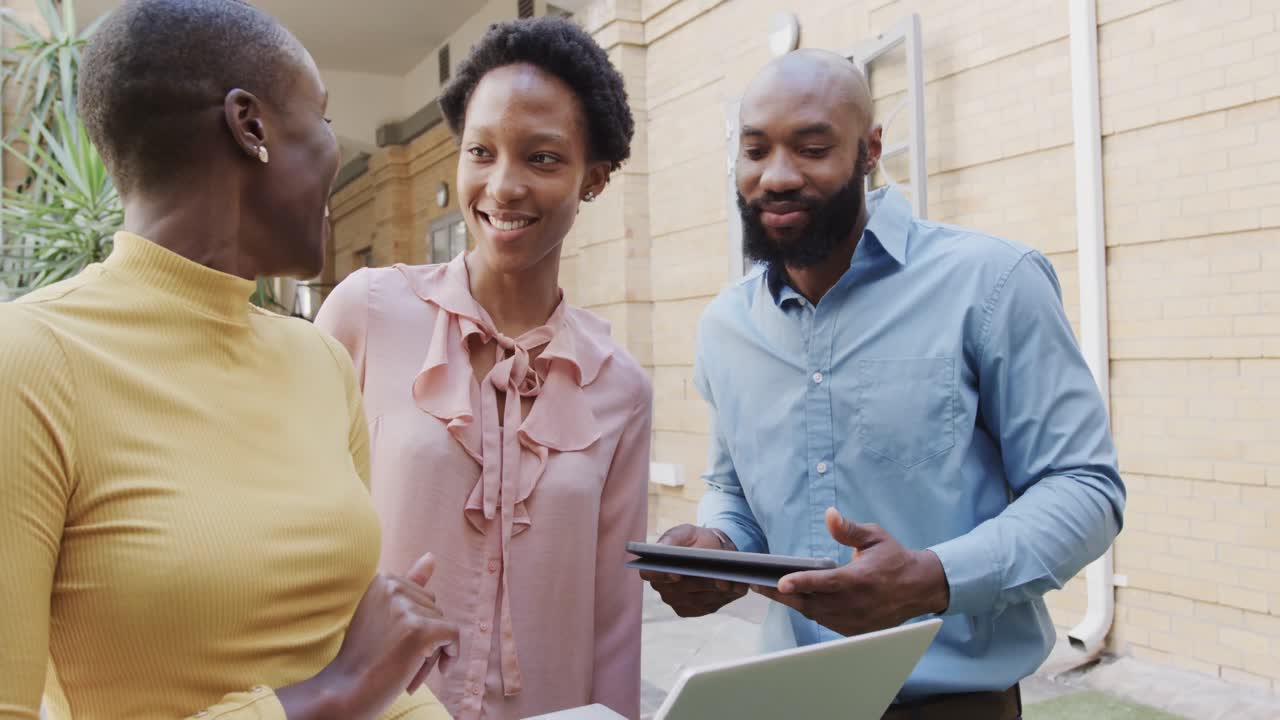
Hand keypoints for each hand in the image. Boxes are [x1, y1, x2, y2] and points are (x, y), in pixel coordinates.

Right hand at [277, 553, 459, 718]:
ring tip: (404, 665)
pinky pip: (454, 636)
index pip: (423, 598)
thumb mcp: (384, 614)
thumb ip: (409, 585)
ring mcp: (405, 607)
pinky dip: (451, 655)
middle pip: (435, 610)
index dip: (416, 625)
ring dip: (432, 651)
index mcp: (384, 580)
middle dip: (426, 637)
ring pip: (444, 625)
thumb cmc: (366, 656)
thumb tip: (432, 556)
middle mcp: (393, 587)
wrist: (346, 691)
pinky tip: (438, 669)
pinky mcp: (420, 629)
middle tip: (397, 657)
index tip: (393, 643)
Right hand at [639, 524, 747, 616]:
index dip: (662, 576)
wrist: (714, 550)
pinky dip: (726, 596)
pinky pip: (712, 604)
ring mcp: (681, 603)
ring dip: (715, 591)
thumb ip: (672, 537)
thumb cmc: (696, 540)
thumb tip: (662, 547)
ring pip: (699, 599)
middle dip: (700, 584)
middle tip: (717, 579)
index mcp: (655, 569)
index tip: (676, 573)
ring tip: (729, 582)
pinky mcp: (699, 609)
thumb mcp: (685, 532)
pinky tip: (736, 587)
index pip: (651, 575)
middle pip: (680, 590)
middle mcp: (665, 590)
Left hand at [752, 508, 949, 636]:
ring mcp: (855, 620)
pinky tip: (797, 599)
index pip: (825, 582)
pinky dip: (810, 612)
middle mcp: (856, 603)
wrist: (918, 588)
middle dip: (782, 595)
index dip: (801, 582)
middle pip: (811, 602)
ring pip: (815, 614)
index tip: (780, 582)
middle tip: (758, 584)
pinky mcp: (855, 630)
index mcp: (860, 579)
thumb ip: (849, 529)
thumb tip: (830, 514)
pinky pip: (825, 622)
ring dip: (793, 603)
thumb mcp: (875, 537)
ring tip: (770, 589)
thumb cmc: (894, 559)